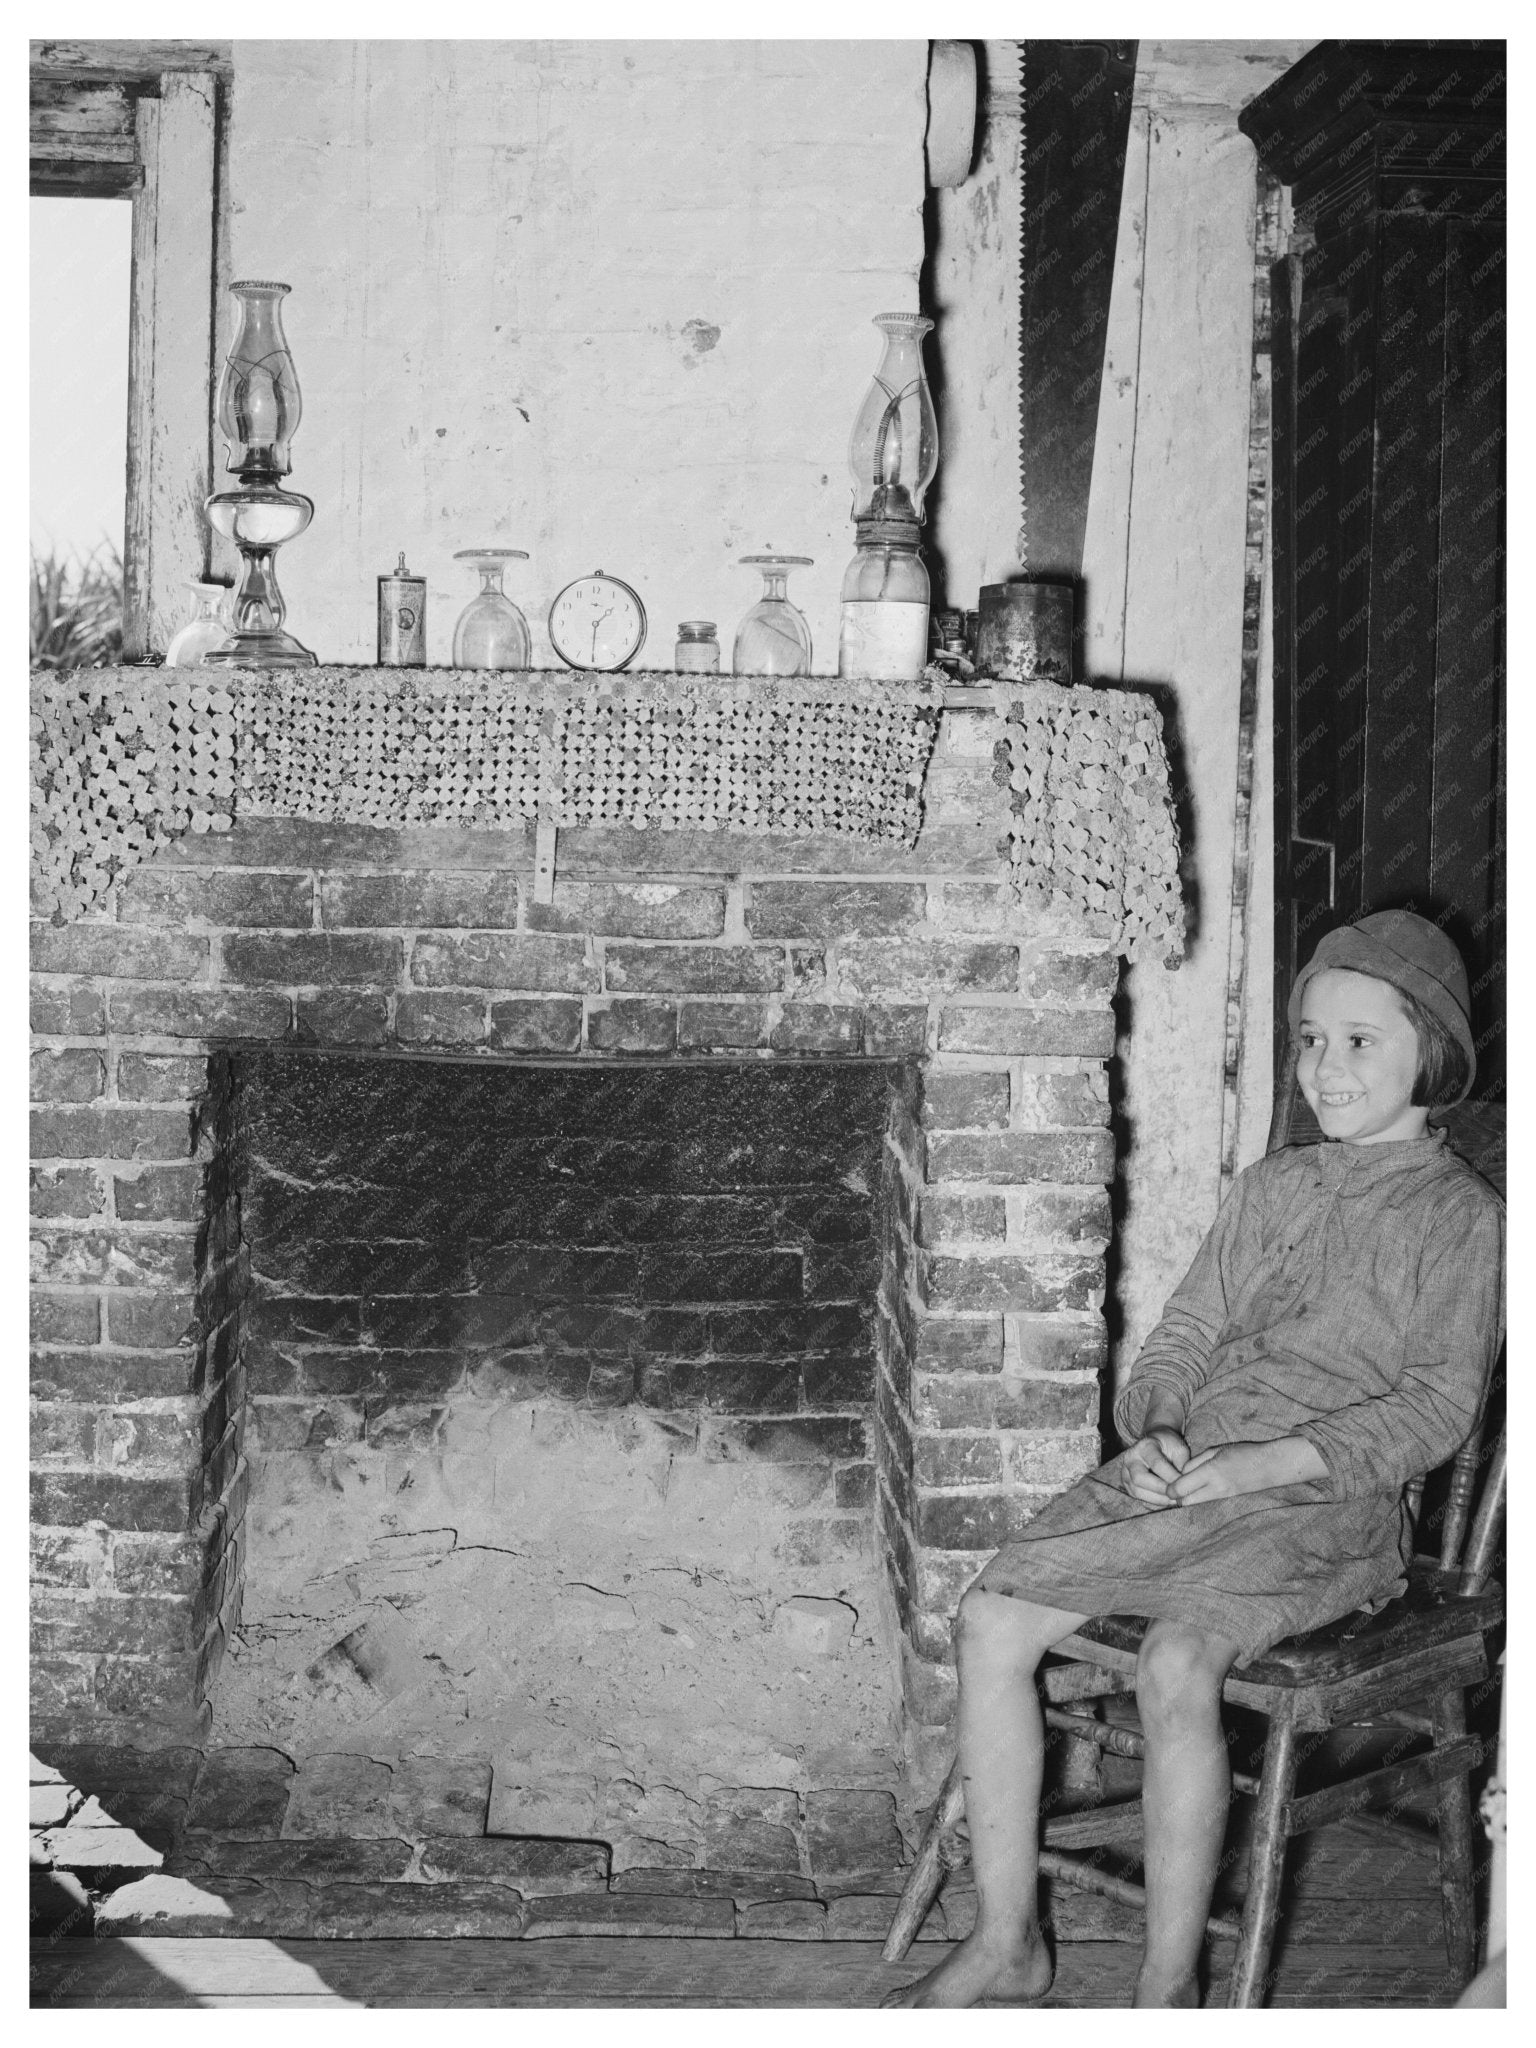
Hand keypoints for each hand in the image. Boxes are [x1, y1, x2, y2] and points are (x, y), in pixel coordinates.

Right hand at [1123, 1426, 1191, 1507]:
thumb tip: (1184, 1484)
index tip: (1186, 1485)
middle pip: (1139, 1478)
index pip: (1156, 1464)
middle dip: (1161, 1490)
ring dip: (1157, 1499)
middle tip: (1178, 1496)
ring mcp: (1125, 1471)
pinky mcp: (1126, 1484)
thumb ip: (1182, 1464)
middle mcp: (1131, 1458)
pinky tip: (1167, 1501)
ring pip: (1136, 1491)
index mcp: (1145, 1446)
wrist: (1155, 1442)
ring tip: (1174, 1500)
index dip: (1171, 1477)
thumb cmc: (1169, 1446)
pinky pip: (1137, 1497)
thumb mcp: (1179, 1448)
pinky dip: (1153, 1502)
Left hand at [1167, 1441, 1297, 1504]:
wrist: (1271, 1466)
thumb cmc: (1243, 1452)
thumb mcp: (1216, 1450)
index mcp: (1210, 1471)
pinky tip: (1196, 1497)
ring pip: (1196, 1506)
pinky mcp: (1229, 1502)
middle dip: (1176, 1499)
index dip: (1169, 1489)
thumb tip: (1180, 1473)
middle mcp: (1216, 1488)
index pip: (1181, 1488)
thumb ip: (1196, 1462)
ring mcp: (1223, 1497)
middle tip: (1170, 1492)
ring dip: (1187, 1501)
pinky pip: (1207, 1506)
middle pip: (1186, 1502)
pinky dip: (1199, 1503)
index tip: (1165, 1486)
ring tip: (1182, 1494)